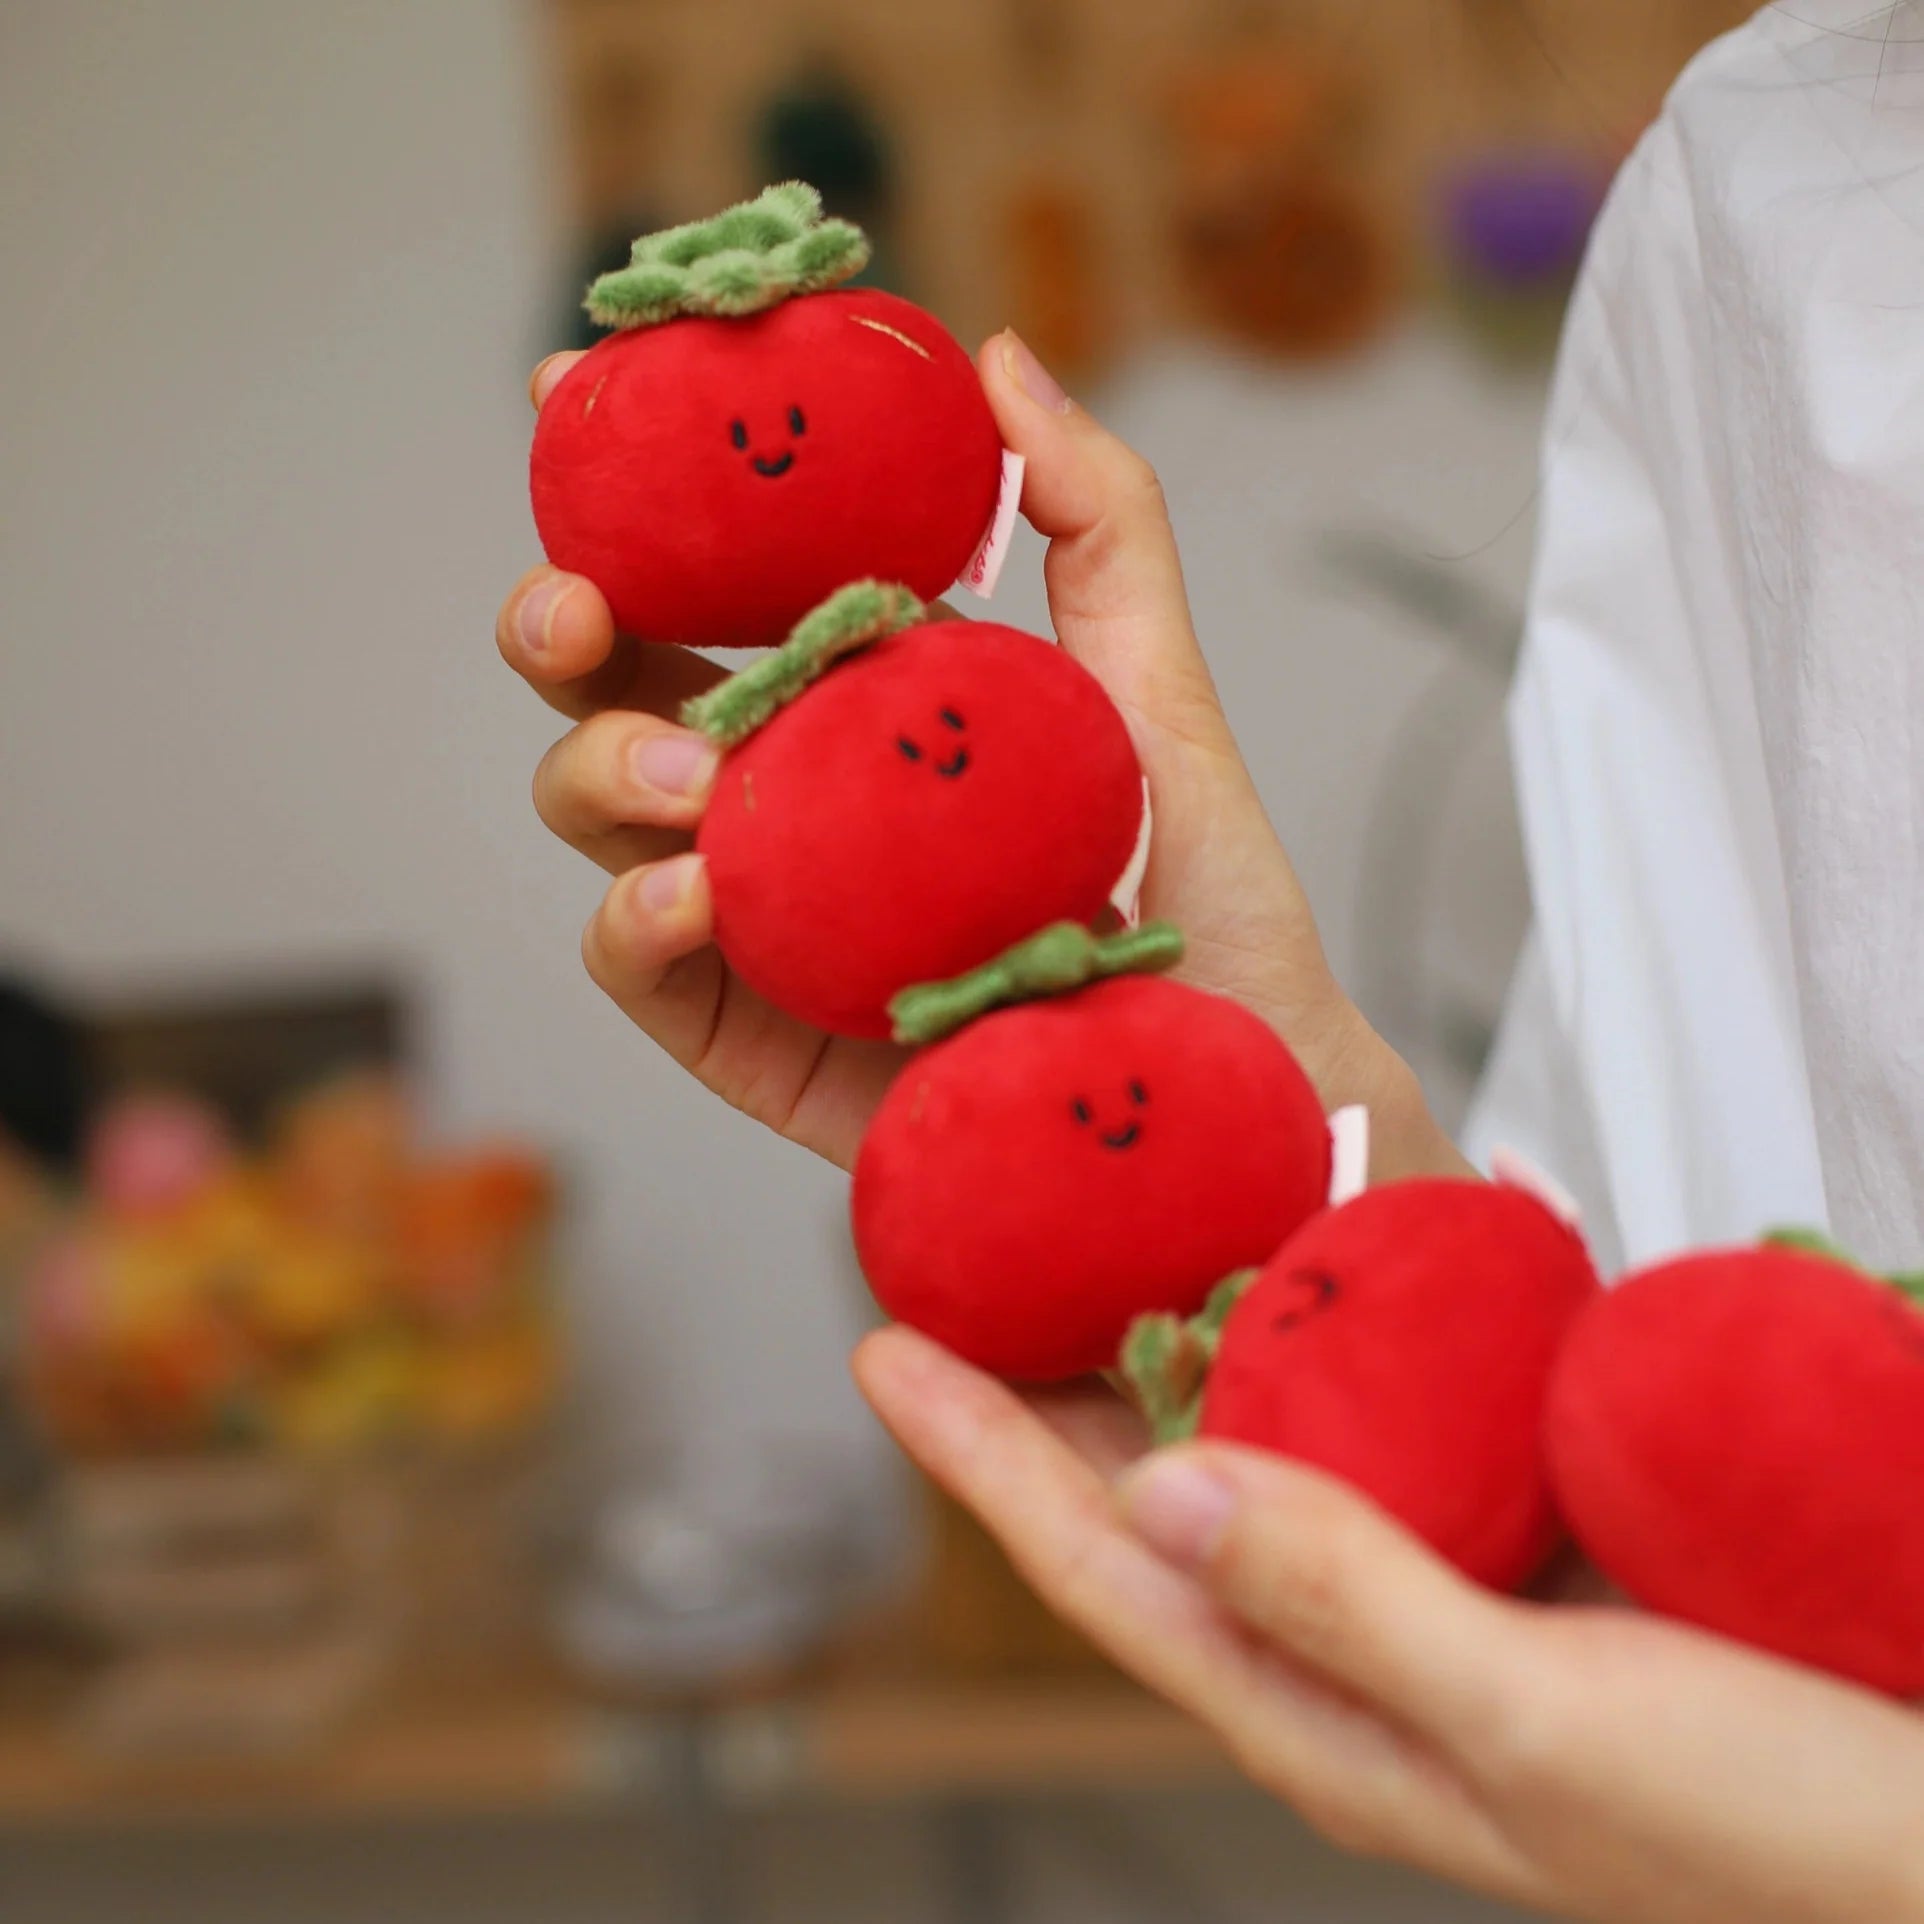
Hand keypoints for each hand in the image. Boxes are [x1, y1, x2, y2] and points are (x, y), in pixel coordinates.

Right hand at [500, 332, 1457, 1176]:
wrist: (1227, 1064)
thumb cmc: (1194, 888)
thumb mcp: (1153, 689)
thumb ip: (1094, 523)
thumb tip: (996, 361)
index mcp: (847, 695)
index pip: (706, 577)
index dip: (628, 490)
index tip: (574, 391)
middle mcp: (780, 790)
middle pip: (613, 687)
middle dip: (562, 628)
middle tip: (580, 606)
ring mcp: (754, 909)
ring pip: (598, 814)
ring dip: (600, 772)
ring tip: (689, 782)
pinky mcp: (748, 1030)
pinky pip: (641, 965)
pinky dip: (634, 920)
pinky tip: (691, 895)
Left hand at [854, 1326, 1923, 1923]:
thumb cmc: (1782, 1833)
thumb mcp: (1537, 1724)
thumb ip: (1344, 1604)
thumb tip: (1157, 1493)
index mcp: (1325, 1713)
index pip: (1100, 1572)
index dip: (980, 1461)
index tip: (883, 1353)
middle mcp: (1357, 1649)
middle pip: (1152, 1507)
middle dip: (1042, 1402)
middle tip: (960, 1281)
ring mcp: (1438, 1592)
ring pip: (1260, 1455)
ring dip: (1170, 1360)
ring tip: (1095, 1258)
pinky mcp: (1521, 1540)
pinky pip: (1379, 1430)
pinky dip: (1318, 1350)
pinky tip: (1301, 1284)